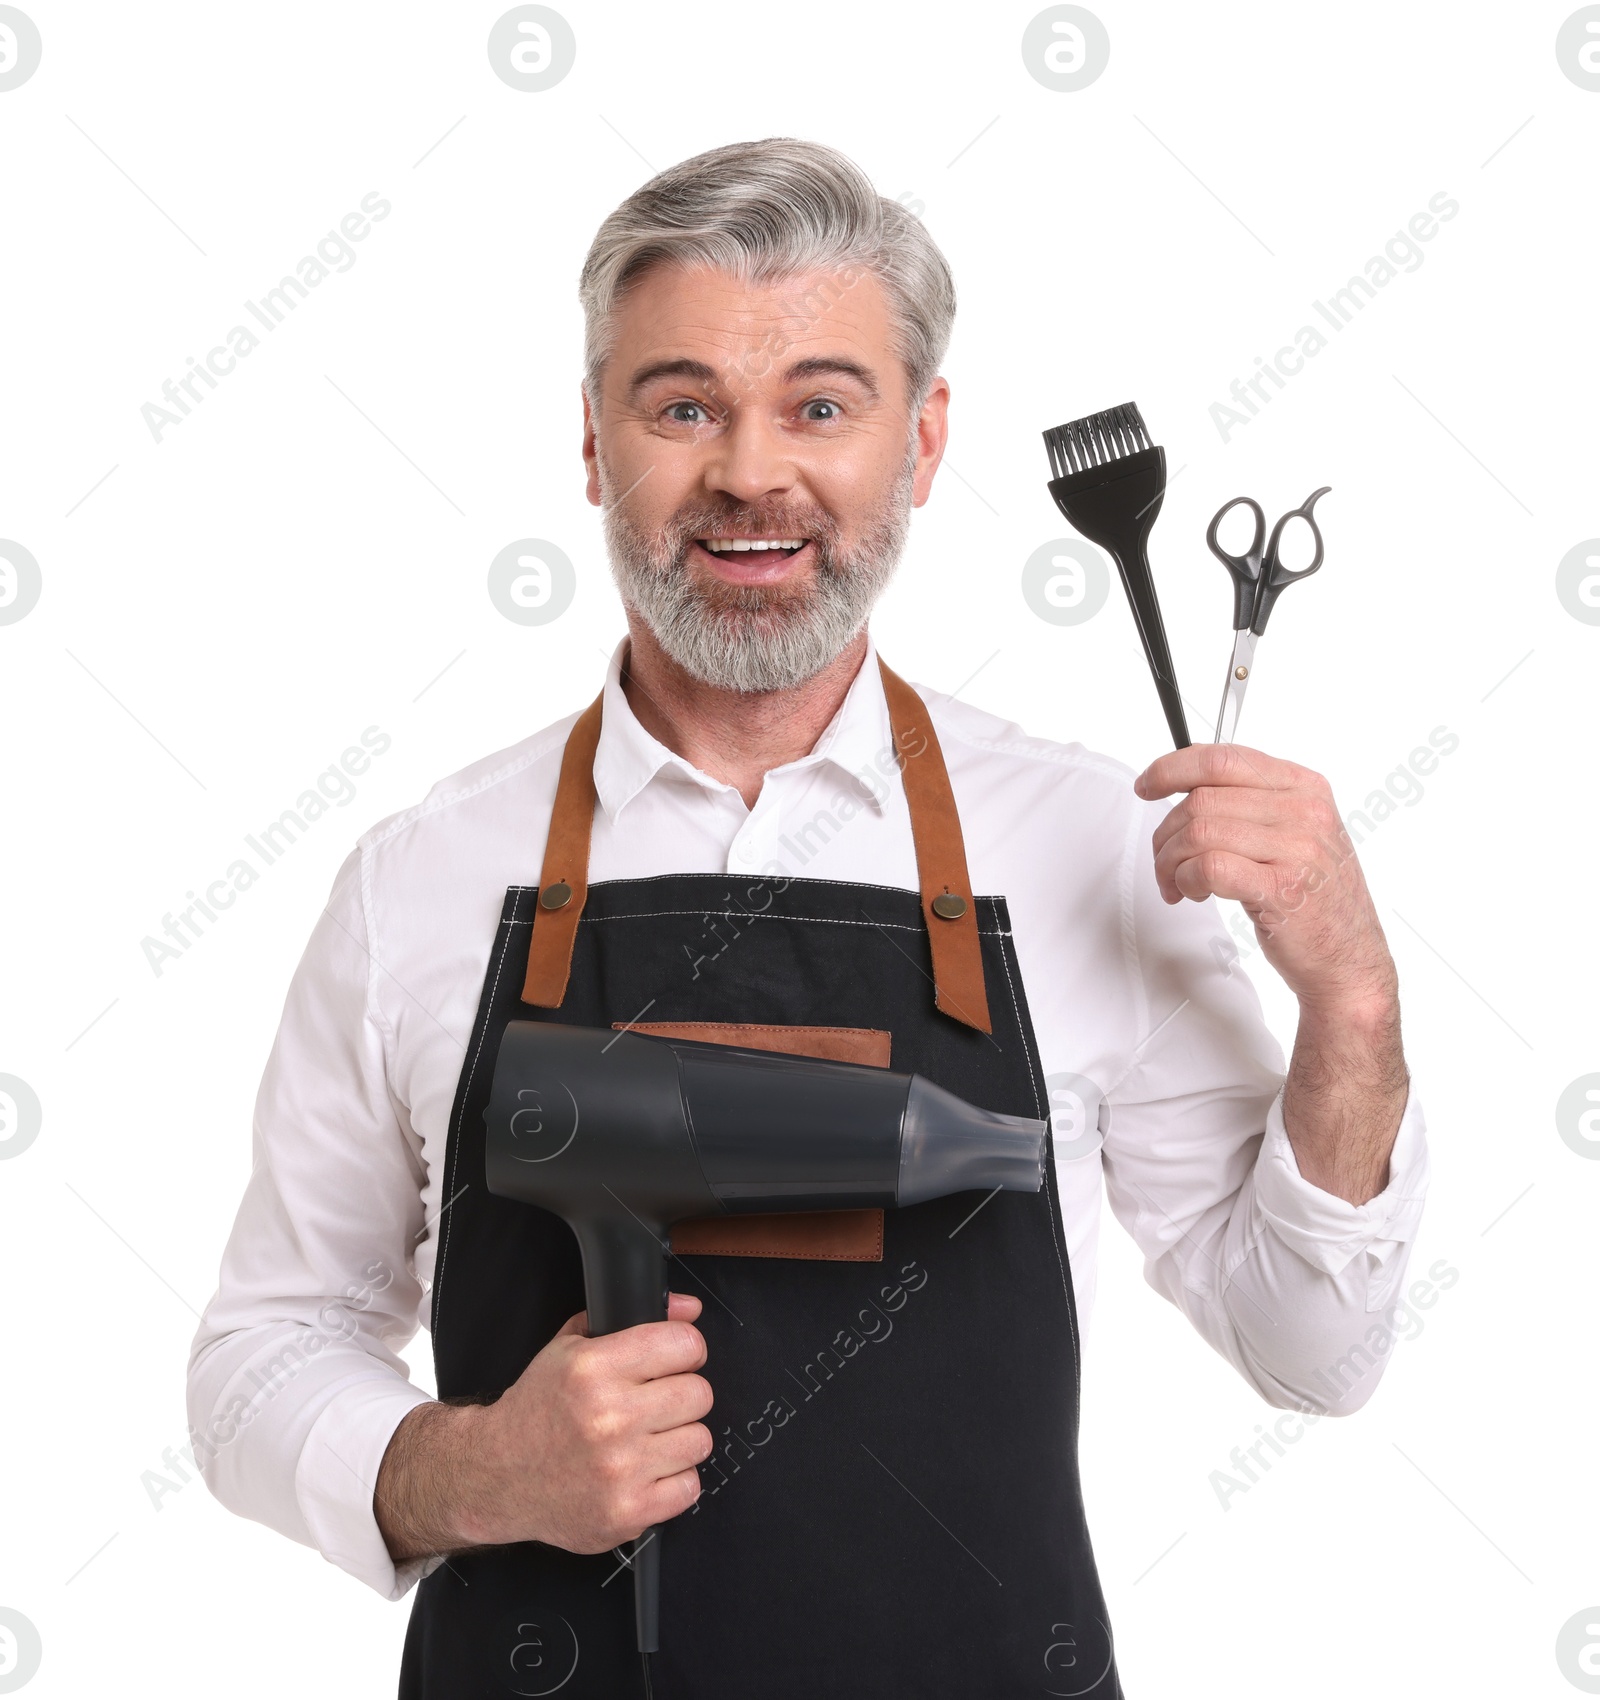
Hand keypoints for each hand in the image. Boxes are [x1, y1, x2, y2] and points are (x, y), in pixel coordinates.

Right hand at [375, 1292, 713, 1561]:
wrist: (497, 1475)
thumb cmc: (538, 1410)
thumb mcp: (571, 1347)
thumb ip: (631, 1318)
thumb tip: (688, 1308)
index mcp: (593, 1369)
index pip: (684, 1344)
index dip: (686, 1350)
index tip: (677, 1360)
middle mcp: (608, 1417)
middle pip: (699, 1394)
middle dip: (682, 1396)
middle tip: (657, 1404)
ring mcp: (620, 1469)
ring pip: (699, 1440)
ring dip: (679, 1440)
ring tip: (648, 1440)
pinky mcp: (628, 1512)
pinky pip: (689, 1488)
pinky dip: (673, 1482)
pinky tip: (645, 1472)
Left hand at [1134, 743, 1396, 1018]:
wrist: (1349, 959)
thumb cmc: (1315, 898)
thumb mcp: (1293, 834)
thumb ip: (1248, 804)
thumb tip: (1184, 785)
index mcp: (1305, 786)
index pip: (1222, 759)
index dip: (1172, 769)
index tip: (1147, 785)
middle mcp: (1304, 811)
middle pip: (1202, 799)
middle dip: (1165, 833)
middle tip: (1163, 861)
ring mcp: (1297, 849)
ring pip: (1198, 832)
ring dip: (1170, 862)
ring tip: (1177, 883)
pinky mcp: (1283, 890)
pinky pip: (1209, 867)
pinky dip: (1186, 880)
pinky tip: (1193, 893)